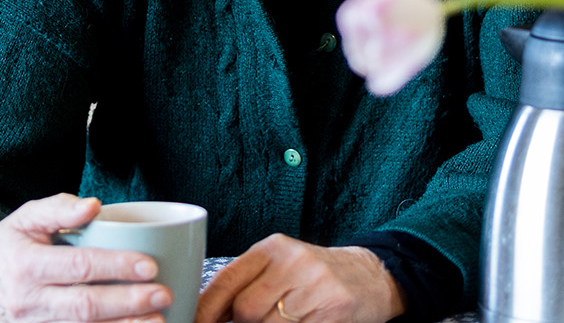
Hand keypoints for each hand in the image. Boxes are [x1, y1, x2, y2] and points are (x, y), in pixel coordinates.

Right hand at [0, 194, 172, 322]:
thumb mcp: (26, 217)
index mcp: (26, 265)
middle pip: (84, 306)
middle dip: (127, 302)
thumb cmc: (8, 244)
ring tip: (158, 320)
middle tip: (163, 294)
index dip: (115, 267)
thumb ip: (58, 208)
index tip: (149, 265)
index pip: (78, 267)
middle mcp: (28, 300)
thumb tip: (93, 206)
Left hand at [194, 236, 404, 322]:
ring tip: (282, 319)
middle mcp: (293, 262)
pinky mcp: (334, 309)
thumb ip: (246, 283)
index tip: (193, 322)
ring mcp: (315, 286)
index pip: (226, 281)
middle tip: (257, 320)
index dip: (205, 310)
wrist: (370, 276)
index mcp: (273, 248)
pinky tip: (300, 321)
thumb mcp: (280, 267)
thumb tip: (204, 312)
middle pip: (245, 309)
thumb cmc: (315, 276)